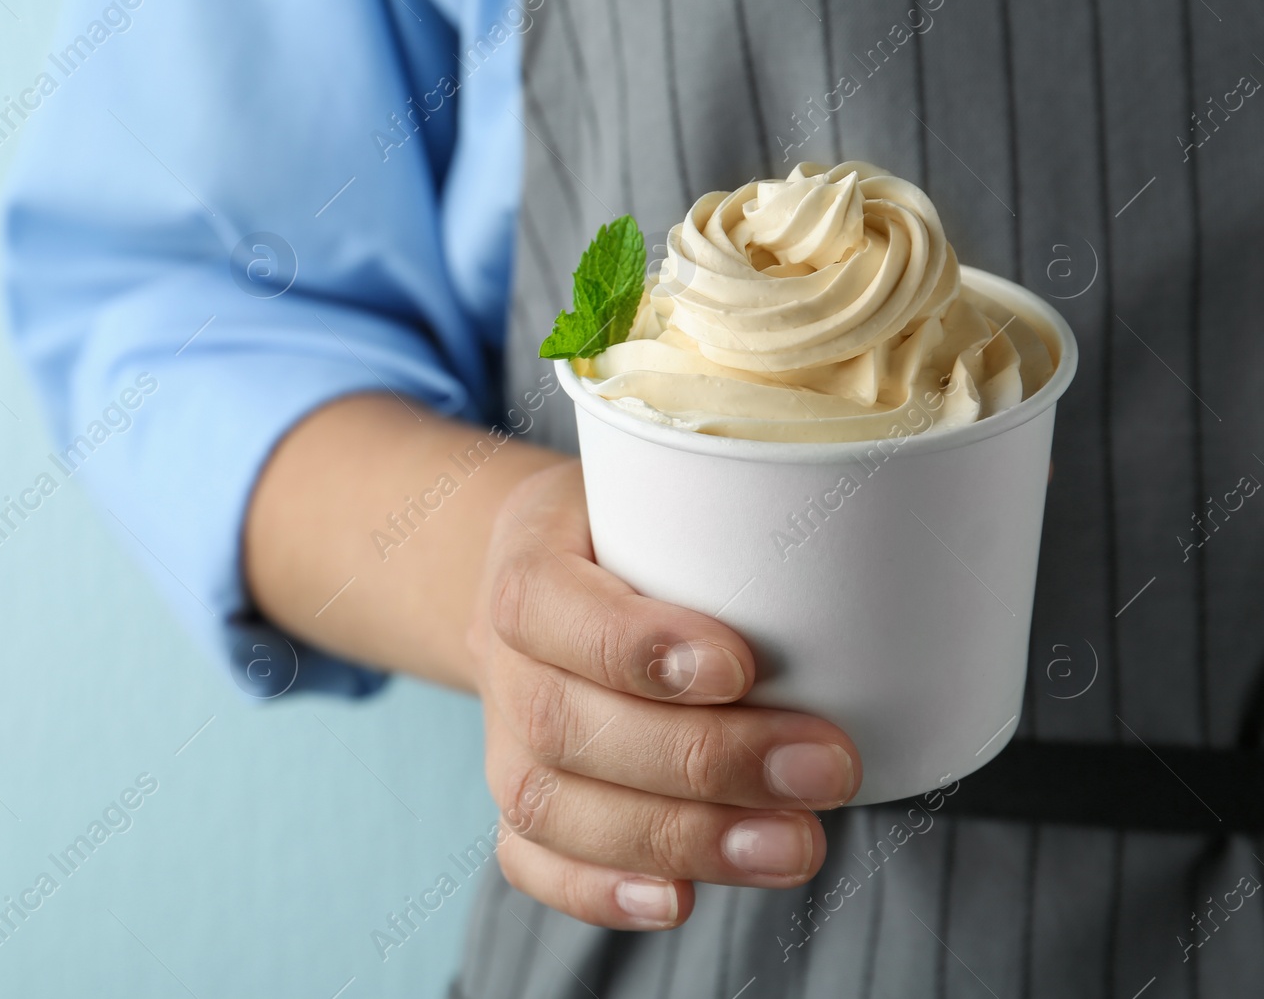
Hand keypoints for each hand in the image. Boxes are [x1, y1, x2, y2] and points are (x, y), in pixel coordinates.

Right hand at [467, 462, 861, 929]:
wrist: (546, 572)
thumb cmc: (630, 529)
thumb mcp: (661, 485)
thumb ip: (733, 513)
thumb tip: (880, 538)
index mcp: (525, 560)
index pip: (543, 603)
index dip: (633, 647)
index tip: (740, 667)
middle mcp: (502, 656)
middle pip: (561, 722)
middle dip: (700, 760)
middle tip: (825, 769)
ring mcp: (502, 737)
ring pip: (549, 805)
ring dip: (676, 836)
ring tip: (793, 846)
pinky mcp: (520, 800)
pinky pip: (529, 860)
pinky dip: (598, 890)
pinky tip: (678, 898)